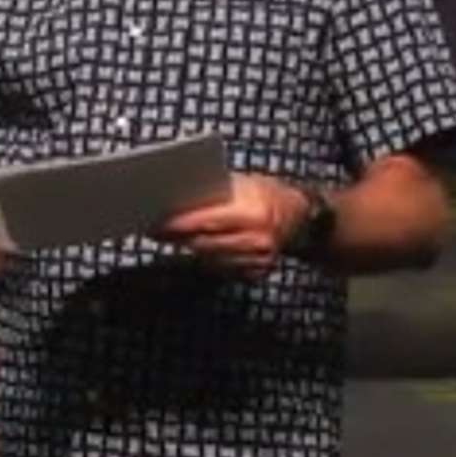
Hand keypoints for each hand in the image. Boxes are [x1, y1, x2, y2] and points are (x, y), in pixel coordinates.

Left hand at [155, 173, 308, 276]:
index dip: (180, 223)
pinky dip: (204, 256)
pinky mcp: (256, 272)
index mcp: (255, 212)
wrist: (301, 218)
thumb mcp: (244, 184)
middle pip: (205, 242)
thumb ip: (216, 193)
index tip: (158, 220)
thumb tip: (178, 197)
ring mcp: (258, 260)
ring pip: (210, 257)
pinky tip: (191, 245)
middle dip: (177, 236)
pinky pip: (221, 266)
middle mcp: (258, 239)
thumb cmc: (267, 194)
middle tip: (154, 228)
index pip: (208, 220)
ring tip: (167, 236)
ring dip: (187, 246)